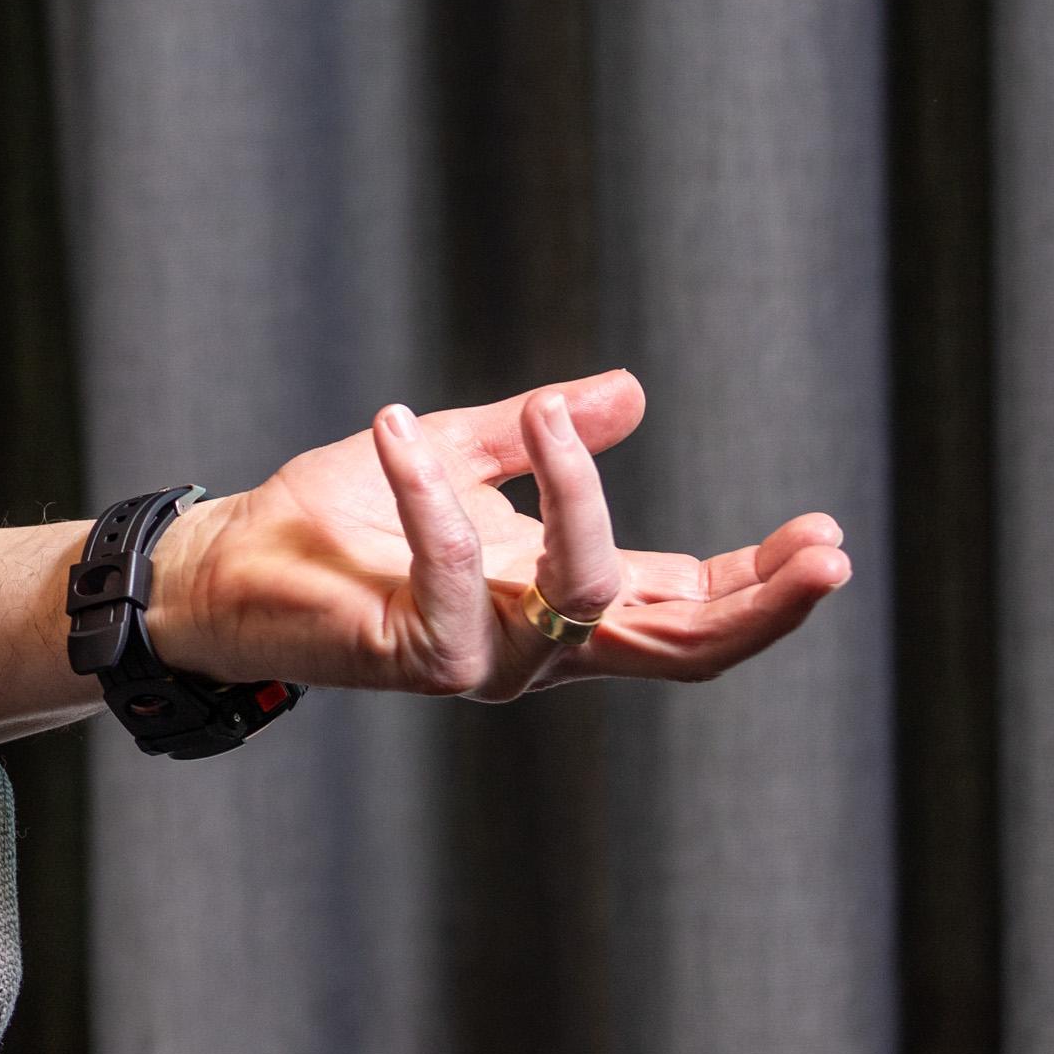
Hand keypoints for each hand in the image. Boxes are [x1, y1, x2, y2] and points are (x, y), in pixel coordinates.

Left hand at [145, 371, 849, 702]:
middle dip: (760, 601)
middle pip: (683, 644)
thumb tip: (625, 393)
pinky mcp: (417, 659)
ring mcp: (487, 660)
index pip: (689, 606)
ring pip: (585, 598)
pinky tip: (397, 428)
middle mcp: (541, 645)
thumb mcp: (455, 460)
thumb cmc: (334, 523)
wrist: (223, 567)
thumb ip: (538, 437)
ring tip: (552, 408)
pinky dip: (432, 495)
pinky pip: (455, 577)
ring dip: (581, 496)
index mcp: (564, 603)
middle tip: (826, 550)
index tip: (829, 540)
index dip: (764, 585)